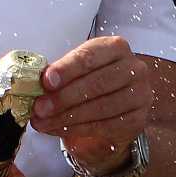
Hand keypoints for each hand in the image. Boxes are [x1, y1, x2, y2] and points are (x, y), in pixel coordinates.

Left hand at [31, 36, 153, 176]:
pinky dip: (78, 129)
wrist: (110, 111)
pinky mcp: (138, 119)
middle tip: (39, 108)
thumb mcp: (73, 72)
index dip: (67, 69)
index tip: (46, 82)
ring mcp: (140, 94)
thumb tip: (36, 84)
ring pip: (101, 107)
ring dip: (67, 117)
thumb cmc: (88, 83)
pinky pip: (106, 126)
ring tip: (43, 122)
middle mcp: (134, 68)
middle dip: (64, 97)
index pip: (90, 56)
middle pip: (97, 83)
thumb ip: (58, 75)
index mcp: (115, 47)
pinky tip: (58, 129)